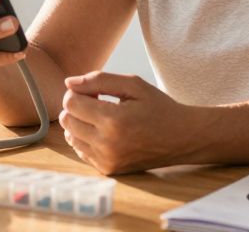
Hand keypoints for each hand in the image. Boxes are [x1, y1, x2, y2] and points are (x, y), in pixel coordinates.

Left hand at [59, 71, 205, 174]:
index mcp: (113, 120)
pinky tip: (104, 131)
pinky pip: (81, 151)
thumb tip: (68, 83)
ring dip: (79, 123)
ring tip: (101, 116)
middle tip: (98, 102)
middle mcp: (107, 144)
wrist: (182, 138)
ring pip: (70, 137)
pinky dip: (86, 138)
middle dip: (76, 107)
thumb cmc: (158, 107)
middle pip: (67, 120)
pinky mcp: (108, 169)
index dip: (78, 92)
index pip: (71, 103)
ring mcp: (107, 160)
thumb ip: (98, 80)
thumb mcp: (133, 85)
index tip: (95, 91)